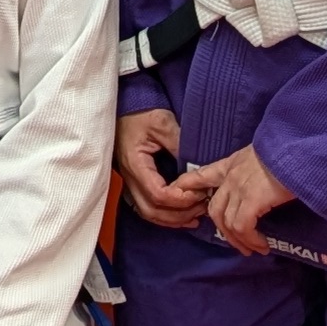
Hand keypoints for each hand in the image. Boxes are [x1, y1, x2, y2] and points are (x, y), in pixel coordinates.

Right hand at [117, 110, 205, 230]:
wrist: (124, 106)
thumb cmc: (141, 113)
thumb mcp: (162, 123)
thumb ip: (178, 144)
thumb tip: (195, 168)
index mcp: (136, 164)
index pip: (157, 194)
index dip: (180, 199)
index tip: (199, 193)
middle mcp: (130, 178)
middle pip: (152, 210)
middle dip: (179, 215)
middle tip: (201, 208)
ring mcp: (129, 181)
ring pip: (148, 213)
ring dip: (172, 219)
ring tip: (195, 216)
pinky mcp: (134, 181)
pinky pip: (147, 207)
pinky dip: (165, 215)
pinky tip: (181, 214)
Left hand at [170, 138, 297, 255]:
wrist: (298, 148)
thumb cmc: (285, 151)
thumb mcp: (262, 155)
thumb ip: (252, 170)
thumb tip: (259, 185)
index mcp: (230, 164)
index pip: (201, 175)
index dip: (187, 187)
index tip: (180, 197)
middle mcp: (230, 177)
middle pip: (214, 208)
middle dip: (223, 230)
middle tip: (238, 243)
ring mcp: (239, 189)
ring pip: (227, 222)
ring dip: (240, 240)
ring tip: (254, 249)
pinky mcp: (251, 201)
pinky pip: (242, 227)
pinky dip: (251, 240)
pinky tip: (262, 245)